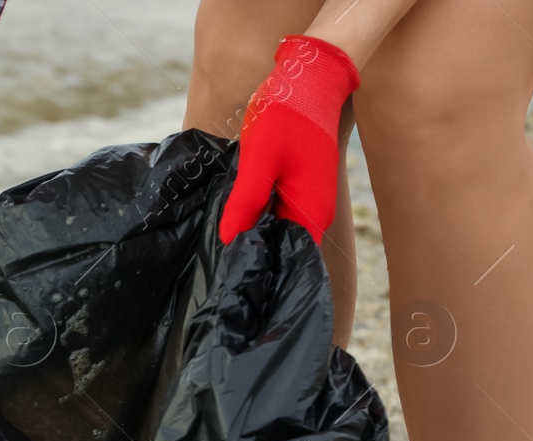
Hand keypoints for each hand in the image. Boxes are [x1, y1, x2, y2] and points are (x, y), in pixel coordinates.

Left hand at [219, 35, 359, 245]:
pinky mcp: (302, 185)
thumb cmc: (287, 115)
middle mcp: (315, 211)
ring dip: (254, 232)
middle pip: (282, 247)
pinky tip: (236, 212)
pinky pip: (279, 211)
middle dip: (253, 251)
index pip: (287, 259)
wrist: (312, 77)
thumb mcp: (259, 160)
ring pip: (278, 229)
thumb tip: (227, 240)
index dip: (259, 266)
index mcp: (310, 212)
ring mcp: (310, 198)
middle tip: (217, 259)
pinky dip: (259, 214)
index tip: (229, 270)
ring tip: (221, 238)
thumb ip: (245, 202)